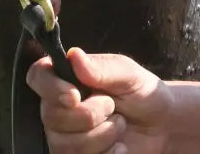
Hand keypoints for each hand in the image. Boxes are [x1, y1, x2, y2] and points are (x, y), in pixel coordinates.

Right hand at [27, 48, 172, 153]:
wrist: (162, 126)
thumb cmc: (142, 91)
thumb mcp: (128, 74)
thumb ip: (102, 68)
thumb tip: (73, 55)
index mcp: (66, 77)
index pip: (37, 76)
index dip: (49, 88)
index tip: (75, 96)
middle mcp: (59, 107)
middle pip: (50, 116)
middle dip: (88, 115)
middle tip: (113, 107)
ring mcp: (65, 136)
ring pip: (64, 144)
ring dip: (101, 137)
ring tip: (119, 125)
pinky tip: (120, 148)